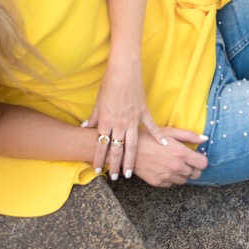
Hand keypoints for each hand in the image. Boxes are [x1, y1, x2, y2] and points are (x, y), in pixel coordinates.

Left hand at [82, 62, 167, 178]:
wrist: (124, 71)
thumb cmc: (109, 84)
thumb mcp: (98, 102)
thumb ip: (93, 117)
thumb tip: (85, 126)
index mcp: (106, 121)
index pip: (101, 145)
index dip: (99, 159)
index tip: (98, 169)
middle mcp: (119, 124)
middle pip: (117, 150)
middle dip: (115, 165)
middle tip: (116, 177)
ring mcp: (133, 119)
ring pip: (132, 145)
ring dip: (130, 160)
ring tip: (130, 173)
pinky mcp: (144, 113)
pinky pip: (152, 128)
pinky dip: (158, 137)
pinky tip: (164, 147)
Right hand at [131, 127, 208, 187]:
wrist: (128, 149)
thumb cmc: (149, 137)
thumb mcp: (169, 132)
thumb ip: (189, 136)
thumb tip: (205, 139)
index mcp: (182, 153)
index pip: (203, 164)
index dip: (200, 160)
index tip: (195, 157)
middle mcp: (176, 167)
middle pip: (195, 174)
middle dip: (193, 168)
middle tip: (185, 161)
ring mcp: (167, 176)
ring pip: (184, 180)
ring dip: (182, 174)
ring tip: (172, 164)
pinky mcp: (158, 183)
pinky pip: (171, 184)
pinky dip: (170, 178)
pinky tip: (163, 168)